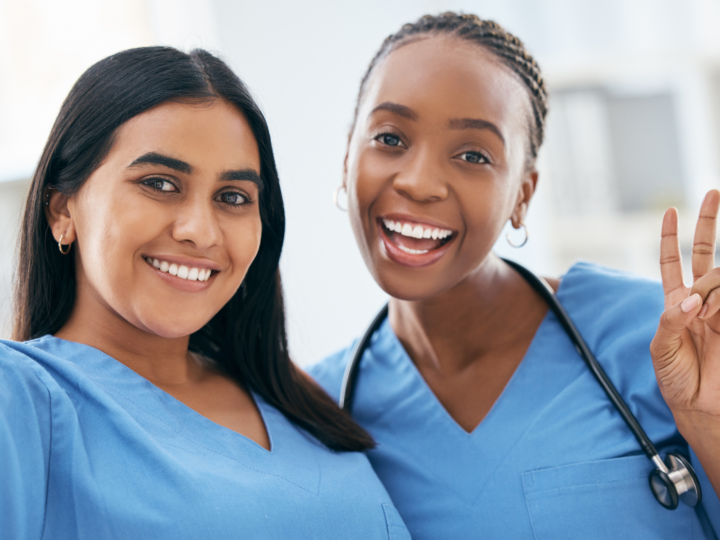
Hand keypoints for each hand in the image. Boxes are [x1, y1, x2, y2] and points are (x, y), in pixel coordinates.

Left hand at [650, 189, 719, 422]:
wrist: (700, 406)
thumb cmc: (676, 378)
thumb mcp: (661, 349)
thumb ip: (672, 320)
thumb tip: (691, 298)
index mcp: (675, 303)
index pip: (672, 262)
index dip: (671, 237)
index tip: (669, 211)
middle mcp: (701, 299)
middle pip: (705, 254)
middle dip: (707, 223)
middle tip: (713, 192)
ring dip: (714, 288)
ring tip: (706, 315)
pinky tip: (713, 309)